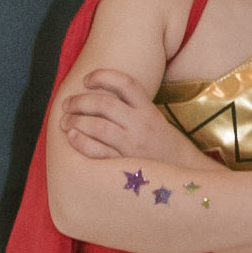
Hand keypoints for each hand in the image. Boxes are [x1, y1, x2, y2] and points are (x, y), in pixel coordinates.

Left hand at [57, 66, 199, 171]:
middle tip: (66, 104)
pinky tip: (72, 136)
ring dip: (76, 120)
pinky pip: (98, 151)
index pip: (125, 83)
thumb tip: (100, 98)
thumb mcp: (155, 121)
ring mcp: (132, 146)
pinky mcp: (125, 165)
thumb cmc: (166, 147)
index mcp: (149, 110)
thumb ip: (133, 109)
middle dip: (79, 101)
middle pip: (104, 104)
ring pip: (97, 126)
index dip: (102, 76)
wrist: (185, 176)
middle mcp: (141, 125)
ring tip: (65, 121)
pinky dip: (81, 142)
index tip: (86, 79)